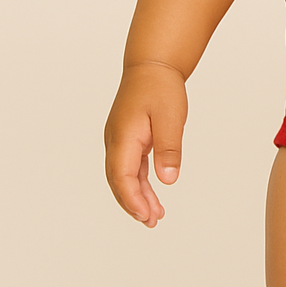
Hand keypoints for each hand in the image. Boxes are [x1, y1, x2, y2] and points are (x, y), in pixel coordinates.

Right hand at [104, 62, 187, 226]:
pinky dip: (139, 181)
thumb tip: (168, 180)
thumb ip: (168, 148)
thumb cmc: (161, 86)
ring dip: (137, 195)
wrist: (153, 64)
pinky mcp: (128, 138)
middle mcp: (115, 141)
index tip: (146, 215)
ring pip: (124, 175)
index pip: (121, 176)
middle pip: (119, 181)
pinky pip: (130, 166)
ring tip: (154, 215)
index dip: (132, 199)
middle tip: (152, 222)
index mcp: (123, 136)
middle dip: (133, 204)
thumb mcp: (170, 116)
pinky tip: (151, 193)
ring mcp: (119, 139)